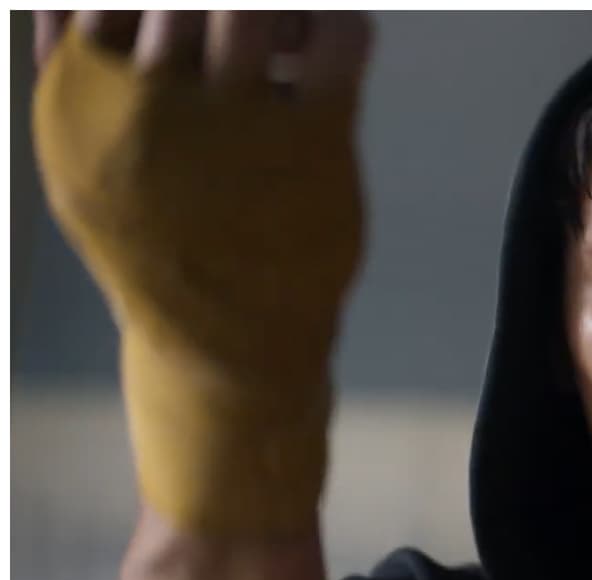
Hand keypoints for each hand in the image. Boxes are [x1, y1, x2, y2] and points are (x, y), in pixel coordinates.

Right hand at [31, 11, 374, 535]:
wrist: (223, 344)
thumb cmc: (152, 244)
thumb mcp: (80, 167)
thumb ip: (68, 76)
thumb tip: (65, 4)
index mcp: (83, 100)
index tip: (166, 12)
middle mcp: (152, 105)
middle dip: (207, 1)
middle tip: (228, 17)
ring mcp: (237, 123)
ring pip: (253, 2)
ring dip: (272, 5)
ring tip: (275, 33)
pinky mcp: (315, 140)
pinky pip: (339, 35)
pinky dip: (334, 21)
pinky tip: (315, 51)